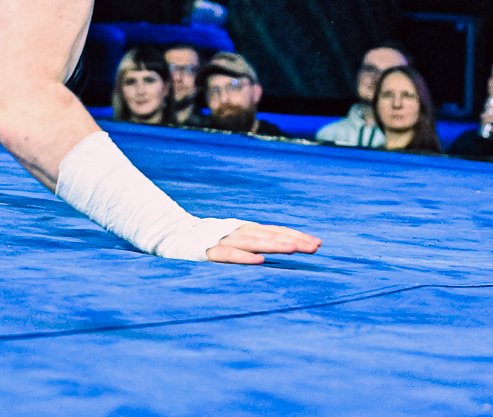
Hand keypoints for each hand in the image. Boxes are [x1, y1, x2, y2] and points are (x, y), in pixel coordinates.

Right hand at [207, 222, 321, 264]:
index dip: (296, 236)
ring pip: (253, 243)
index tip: (317, 243)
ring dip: (274, 245)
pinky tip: (259, 261)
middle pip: (270, 236)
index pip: (276, 231)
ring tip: (294, 249)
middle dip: (293, 241)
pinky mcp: (209, 251)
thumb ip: (258, 243)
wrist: (175, 235)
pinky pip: (229, 255)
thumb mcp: (237, 239)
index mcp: (246, 229)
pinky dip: (244, 258)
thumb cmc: (211, 240)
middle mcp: (239, 231)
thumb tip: (286, 249)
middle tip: (315, 247)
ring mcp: (224, 240)